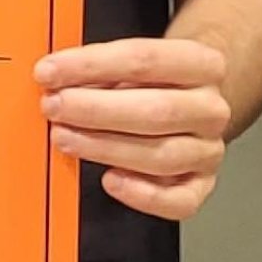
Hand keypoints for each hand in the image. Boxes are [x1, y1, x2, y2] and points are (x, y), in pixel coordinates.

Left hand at [37, 37, 235, 219]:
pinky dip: (142, 196)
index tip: (50, 72)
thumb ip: (99, 69)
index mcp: (202, 64)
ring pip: (161, 156)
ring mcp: (208, 150)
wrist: (190, 101)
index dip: (90, 65)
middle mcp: (211, 108)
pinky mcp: (201, 185)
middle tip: (54, 107)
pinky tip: (110, 180)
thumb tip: (54, 79)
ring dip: (104, 148)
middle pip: (156, 111)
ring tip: (65, 138)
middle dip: (95, 110)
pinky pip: (179, 201)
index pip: (144, 59)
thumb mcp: (131, 62)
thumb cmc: (153, 83)